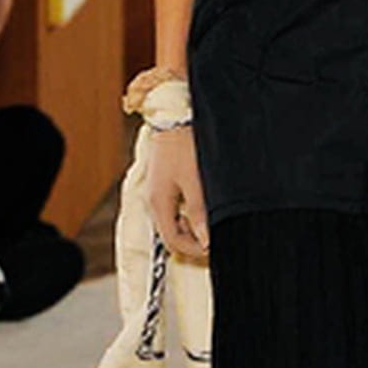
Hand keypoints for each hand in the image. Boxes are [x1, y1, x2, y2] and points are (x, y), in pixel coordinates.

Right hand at [145, 123, 208, 259]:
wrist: (174, 118)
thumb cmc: (184, 146)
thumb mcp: (196, 182)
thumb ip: (199, 213)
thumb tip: (205, 241)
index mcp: (158, 203)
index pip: (172, 241)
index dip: (194, 250)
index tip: (214, 248)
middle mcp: (153, 201)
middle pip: (170, 235)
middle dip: (192, 241)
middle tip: (214, 237)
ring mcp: (156, 193)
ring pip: (171, 224)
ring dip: (190, 229)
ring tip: (209, 221)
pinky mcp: (162, 185)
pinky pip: (172, 211)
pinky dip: (186, 216)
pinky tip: (200, 206)